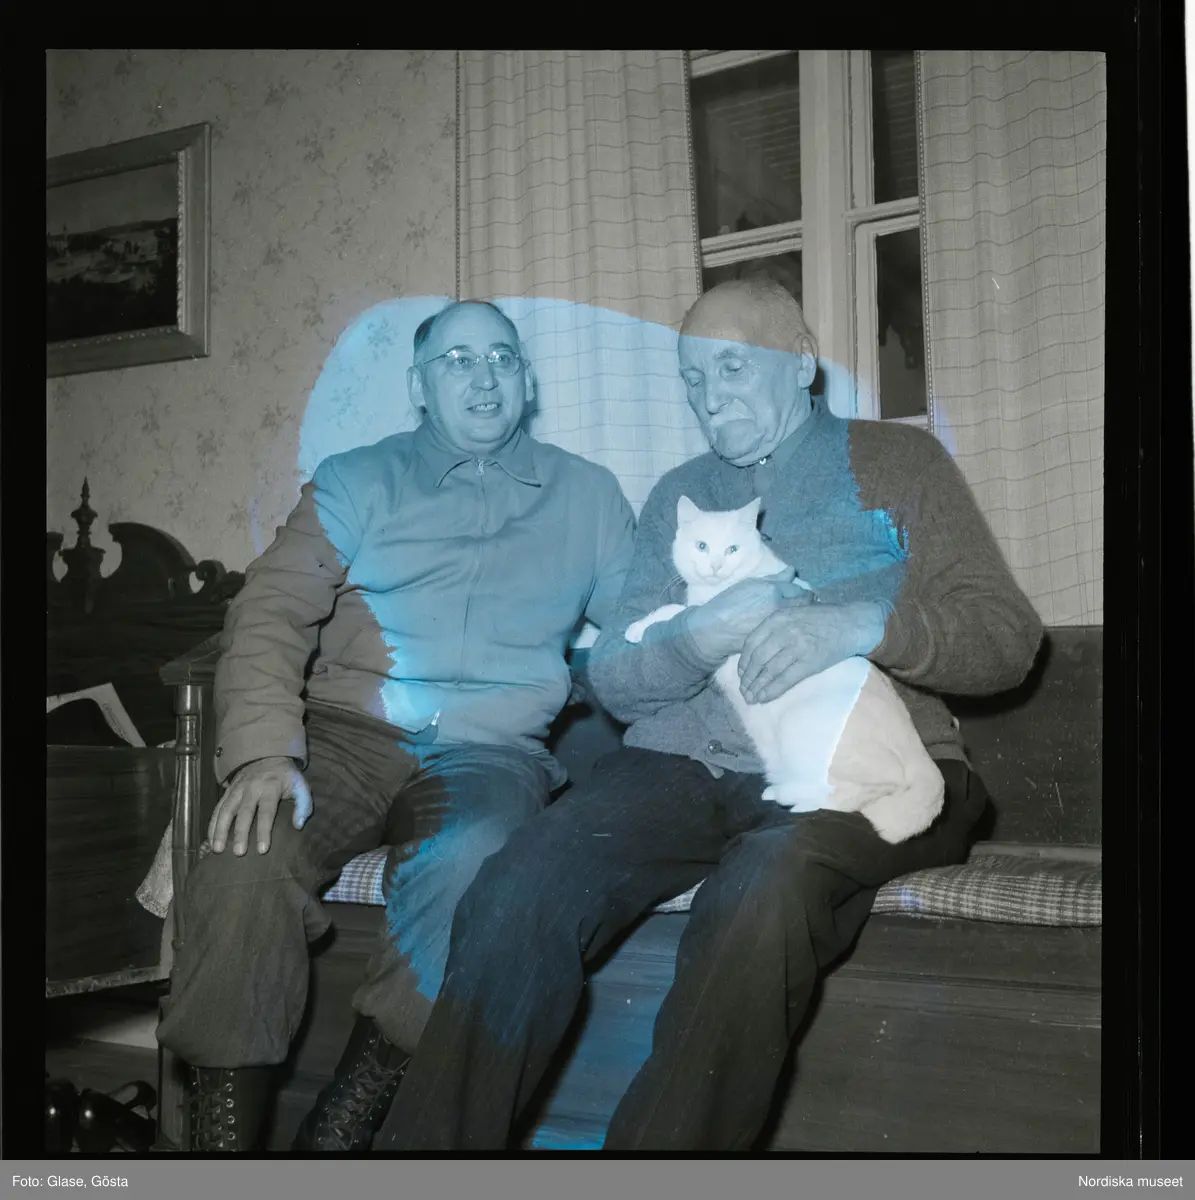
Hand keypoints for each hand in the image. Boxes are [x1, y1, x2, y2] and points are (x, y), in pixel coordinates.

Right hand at [208, 756, 312, 855]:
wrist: (268, 755)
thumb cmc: (286, 777)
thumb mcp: (301, 786)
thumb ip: (303, 805)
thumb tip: (298, 826)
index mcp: (271, 788)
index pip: (267, 812)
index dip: (264, 831)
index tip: (262, 850)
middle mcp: (251, 788)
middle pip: (244, 812)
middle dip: (240, 833)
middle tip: (238, 853)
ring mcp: (237, 789)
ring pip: (226, 810)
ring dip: (220, 830)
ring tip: (217, 849)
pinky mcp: (227, 791)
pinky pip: (218, 808)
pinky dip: (212, 824)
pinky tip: (210, 840)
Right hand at [683, 570, 807, 663]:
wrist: (713, 630)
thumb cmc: (728, 603)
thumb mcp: (749, 584)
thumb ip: (775, 578)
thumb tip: (792, 570)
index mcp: (773, 592)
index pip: (803, 592)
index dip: (803, 594)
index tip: (800, 596)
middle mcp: (779, 609)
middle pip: (806, 608)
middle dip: (806, 606)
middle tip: (801, 607)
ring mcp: (779, 626)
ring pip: (799, 620)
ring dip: (800, 617)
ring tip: (793, 618)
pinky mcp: (774, 640)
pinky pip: (790, 632)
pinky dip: (790, 630)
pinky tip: (784, 630)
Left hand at [737, 600, 886, 703]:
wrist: (851, 623)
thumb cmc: (822, 620)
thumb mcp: (794, 613)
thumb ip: (775, 627)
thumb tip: (755, 650)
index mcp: (777, 619)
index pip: (751, 643)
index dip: (744, 662)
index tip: (741, 674)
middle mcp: (784, 631)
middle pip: (758, 659)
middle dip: (748, 678)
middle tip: (744, 690)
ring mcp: (797, 646)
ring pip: (769, 671)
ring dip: (757, 687)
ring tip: (750, 698)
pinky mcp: (809, 662)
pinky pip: (785, 679)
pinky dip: (772, 690)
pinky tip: (764, 698)